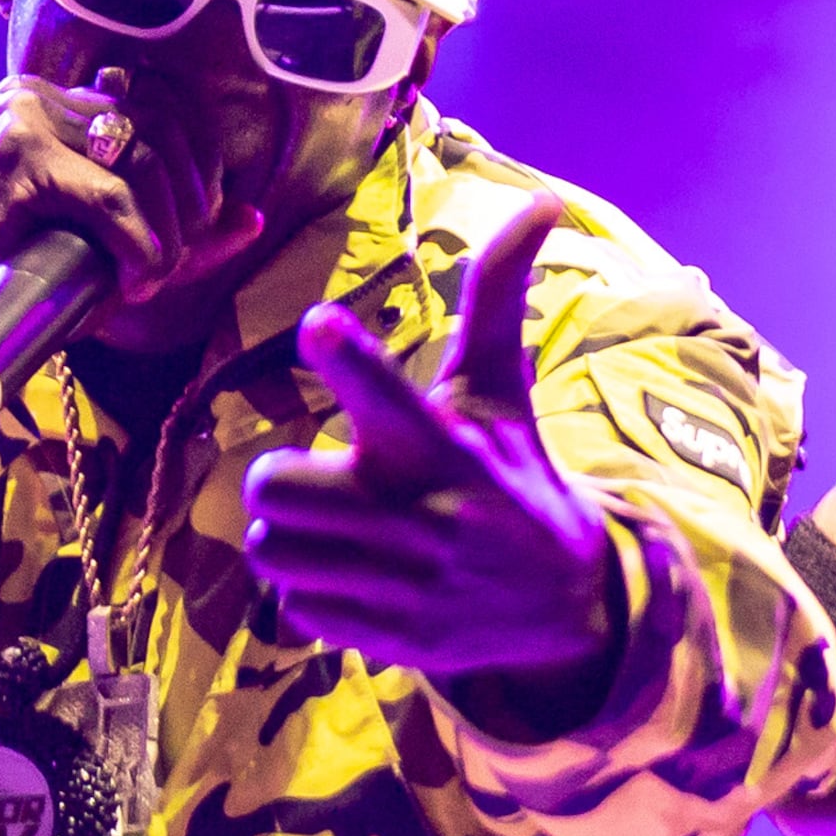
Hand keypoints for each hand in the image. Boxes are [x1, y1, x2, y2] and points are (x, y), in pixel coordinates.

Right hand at [0, 68, 263, 320]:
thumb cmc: (27, 279)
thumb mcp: (119, 252)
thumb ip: (186, 234)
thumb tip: (253, 218)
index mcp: (69, 102)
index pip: (168, 106)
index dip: (203, 168)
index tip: (196, 230)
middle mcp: (46, 95)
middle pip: (162, 125)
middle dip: (191, 200)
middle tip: (175, 261)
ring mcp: (27, 116)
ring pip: (141, 158)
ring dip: (166, 230)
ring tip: (149, 279)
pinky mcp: (15, 154)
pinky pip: (109, 197)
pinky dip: (137, 245)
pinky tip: (130, 283)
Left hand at [239, 195, 622, 685]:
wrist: (565, 604)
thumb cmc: (510, 472)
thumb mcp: (500, 391)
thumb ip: (499, 296)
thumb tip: (546, 197)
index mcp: (445, 448)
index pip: (388, 395)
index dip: (350, 358)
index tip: (321, 323)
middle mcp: (423, 518)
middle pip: (274, 484)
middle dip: (281, 480)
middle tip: (319, 479)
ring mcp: (405, 588)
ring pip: (270, 549)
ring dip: (287, 537)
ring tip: (333, 530)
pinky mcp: (390, 638)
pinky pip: (294, 606)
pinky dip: (311, 591)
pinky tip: (357, 579)